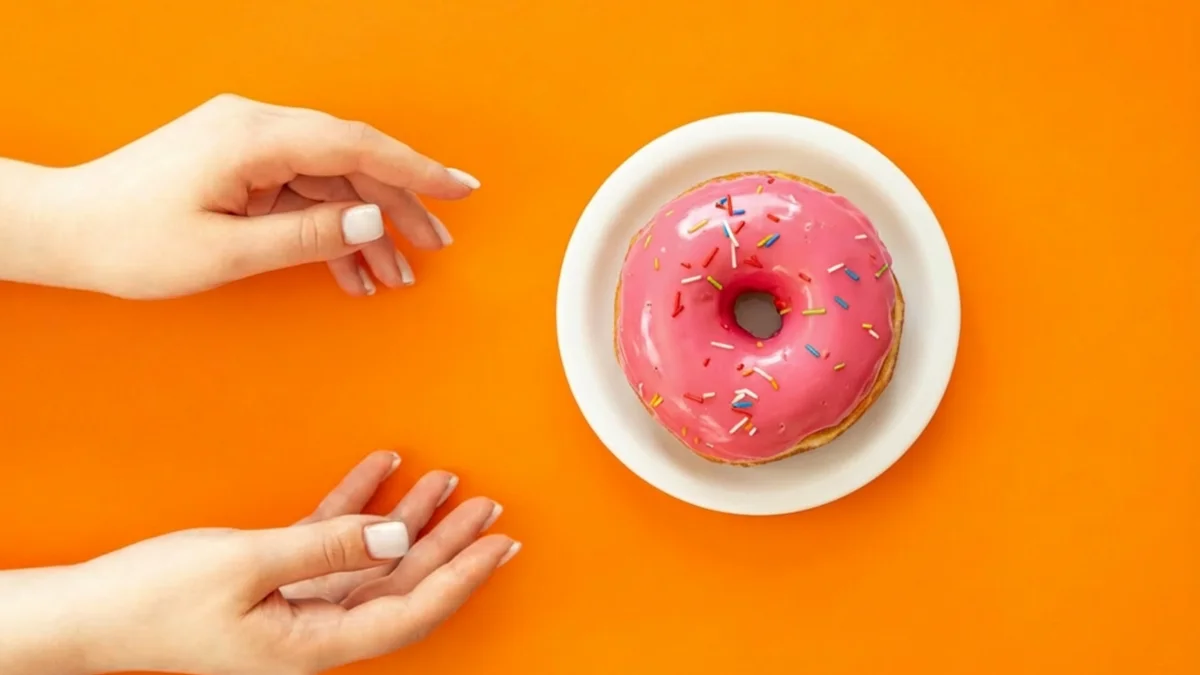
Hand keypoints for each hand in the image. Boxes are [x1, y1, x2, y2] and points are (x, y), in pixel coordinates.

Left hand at [0, 94, 478, 298]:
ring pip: (331, 180)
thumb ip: (307, 235)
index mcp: (253, 138)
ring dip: (365, 226)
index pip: (357, 146)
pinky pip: (302, 192)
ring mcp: (247, 145)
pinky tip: (351, 269)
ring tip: (396, 274)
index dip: (415, 170)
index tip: (460, 189)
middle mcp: (255, 129)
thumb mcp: (225, 252)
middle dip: (398, 206)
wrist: (67, 230)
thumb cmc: (131, 241)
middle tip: (435, 248)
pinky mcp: (240, 165)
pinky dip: (328, 228)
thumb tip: (372, 219)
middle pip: (351, 161)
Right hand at [0, 451, 518, 674]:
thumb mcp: (248, 566)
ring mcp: (297, 604)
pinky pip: (332, 541)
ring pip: (374, 560)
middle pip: (403, 584)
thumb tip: (399, 536)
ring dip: (410, 519)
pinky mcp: (275, 578)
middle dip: (449, 543)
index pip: (411, 611)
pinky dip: (357, 504)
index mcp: (315, 643)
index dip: (461, 577)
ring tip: (450, 482)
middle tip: (490, 507)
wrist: (90, 613)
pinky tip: (383, 468)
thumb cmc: (157, 599)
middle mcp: (315, 629)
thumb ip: (330, 548)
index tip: (499, 543)